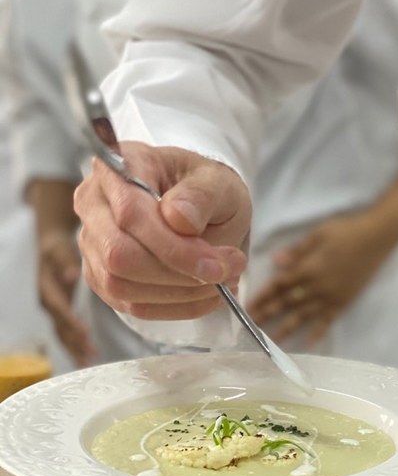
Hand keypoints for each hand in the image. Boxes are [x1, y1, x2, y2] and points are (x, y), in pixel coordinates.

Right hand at [36, 227, 94, 366]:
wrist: (50, 249)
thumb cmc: (56, 249)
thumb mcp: (59, 251)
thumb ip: (65, 263)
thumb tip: (70, 275)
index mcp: (47, 290)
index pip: (59, 308)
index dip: (71, 320)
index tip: (84, 331)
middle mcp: (48, 304)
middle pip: (60, 326)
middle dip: (75, 341)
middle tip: (90, 353)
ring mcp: (54, 311)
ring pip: (63, 334)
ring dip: (75, 348)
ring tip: (88, 362)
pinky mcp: (62, 314)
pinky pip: (67, 333)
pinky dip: (76, 346)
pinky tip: (88, 358)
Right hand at [73, 145, 249, 320]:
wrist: (198, 207)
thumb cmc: (204, 189)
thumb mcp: (218, 182)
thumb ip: (201, 195)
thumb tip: (179, 218)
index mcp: (118, 168)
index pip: (131, 214)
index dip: (175, 248)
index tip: (217, 264)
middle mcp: (93, 204)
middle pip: (119, 255)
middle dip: (179, 274)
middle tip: (226, 273)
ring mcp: (92, 243)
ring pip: (122, 285)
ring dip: (181, 294)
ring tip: (221, 282)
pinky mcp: (102, 277)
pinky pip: (133, 305)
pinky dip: (177, 307)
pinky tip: (205, 294)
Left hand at [247, 211, 393, 343]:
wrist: (377, 238)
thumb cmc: (346, 231)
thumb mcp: (319, 234)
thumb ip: (298, 250)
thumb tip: (276, 262)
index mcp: (308, 267)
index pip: (279, 285)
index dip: (263, 296)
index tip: (248, 307)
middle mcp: (317, 286)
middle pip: (287, 302)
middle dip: (268, 314)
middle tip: (252, 327)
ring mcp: (331, 296)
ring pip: (304, 315)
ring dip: (286, 328)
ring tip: (272, 340)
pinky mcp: (343, 302)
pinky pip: (327, 320)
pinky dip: (317, 333)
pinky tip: (307, 343)